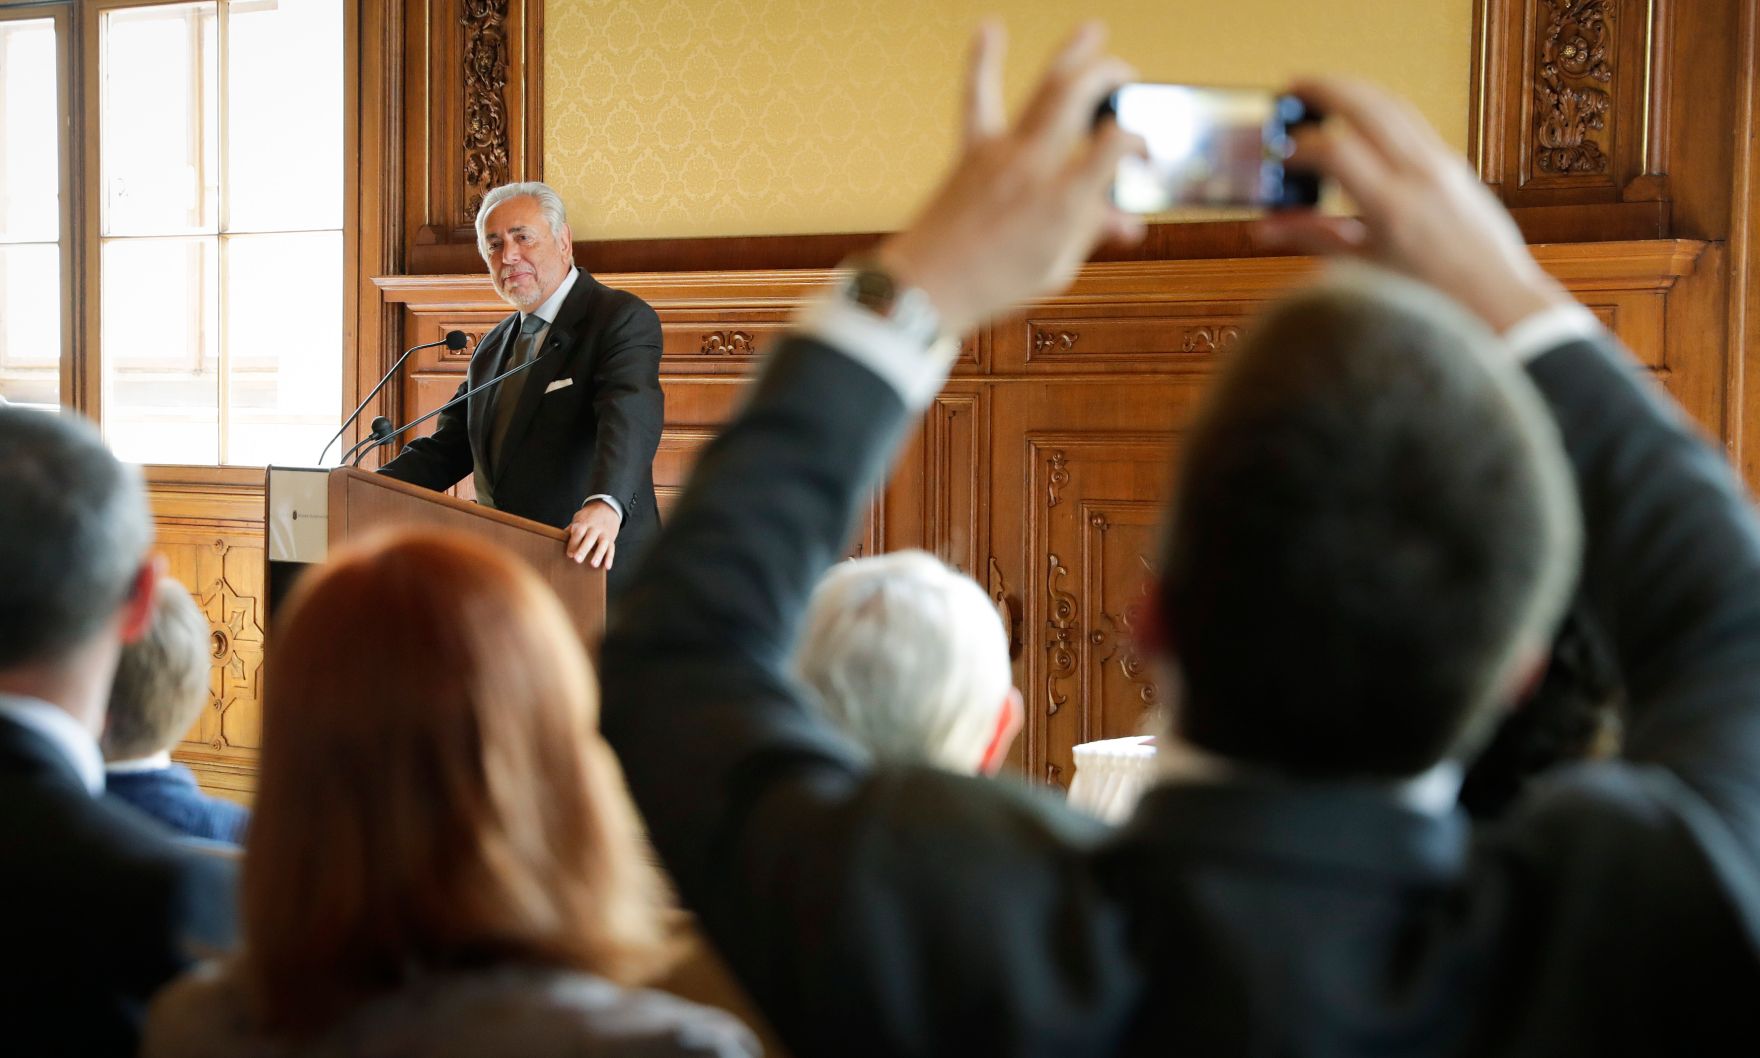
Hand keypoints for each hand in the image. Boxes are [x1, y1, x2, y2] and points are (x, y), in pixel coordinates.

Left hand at [566, 500, 619, 567]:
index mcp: (585, 523)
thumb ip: (571, 529)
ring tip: (593, 564)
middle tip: (578, 560)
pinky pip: (611, 549)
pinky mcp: (611, 539)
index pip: (578, 532)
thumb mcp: (578, 518)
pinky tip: (607, 566)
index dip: (573, 543)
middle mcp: (595, 528)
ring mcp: (604, 533)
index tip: (569, 554)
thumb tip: (559, 539)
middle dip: (583, 549)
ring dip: (598, 555)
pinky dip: (610, 558)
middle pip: (590, 538)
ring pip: (602, 544)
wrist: (606, 508)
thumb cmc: (589, 516)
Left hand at [874, 21, 1145, 337]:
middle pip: (1079, 97)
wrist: (928, 286)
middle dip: (1111, 75)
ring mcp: (1002, 152)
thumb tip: (1124, 221)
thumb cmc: (992, 286)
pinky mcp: (972, 150)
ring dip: (1072, 52)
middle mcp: (1035, 167)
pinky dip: (982, 61)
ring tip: (1092, 30)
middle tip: (1127, 76)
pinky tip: (989, 28)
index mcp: (1063, 202)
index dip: (1137, 139)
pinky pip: (978, 97)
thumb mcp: (1055, 269)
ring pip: (1043, 87)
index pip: (1115, 146)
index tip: (1140, 148)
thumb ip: (1090, 233)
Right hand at [1255, 77, 1574, 333]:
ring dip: (1354, 91)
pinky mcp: (1455, 165)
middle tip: (1292, 87)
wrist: (1497, 301)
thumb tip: (1266, 227)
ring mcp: (1443, 165)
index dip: (1300, 147)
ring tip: (1322, 92)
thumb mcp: (1363, 270)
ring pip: (1393, 105)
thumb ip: (1312, 238)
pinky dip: (1380, 109)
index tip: (1280, 156)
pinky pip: (1412, 122)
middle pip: (1367, 107)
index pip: (1337, 151)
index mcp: (1393, 208)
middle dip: (1325, 90)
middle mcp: (1421, 176)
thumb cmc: (1432, 300)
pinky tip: (1360, 118)